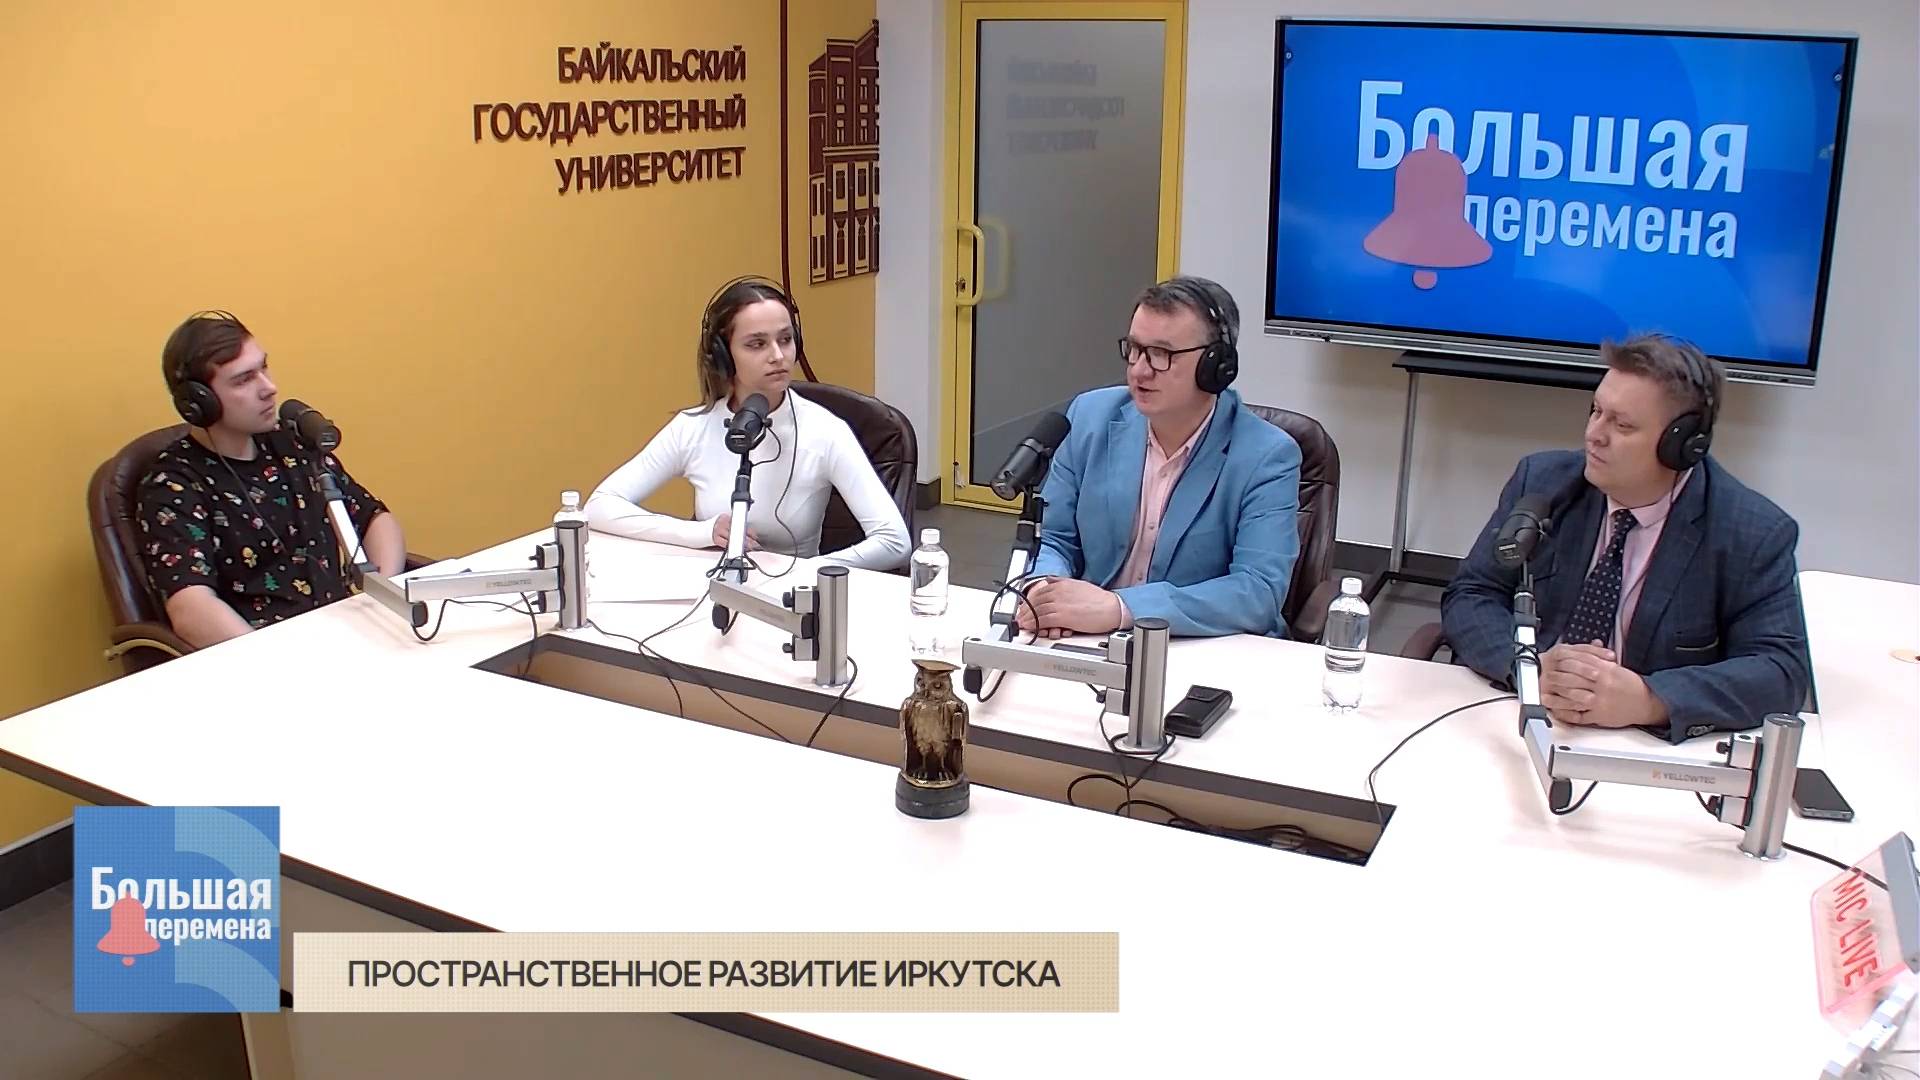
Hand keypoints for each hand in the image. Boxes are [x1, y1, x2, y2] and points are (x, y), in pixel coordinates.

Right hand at [710, 512, 760, 551]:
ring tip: (749, 548)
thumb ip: (734, 529)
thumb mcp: (724, 526)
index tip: (756, 538)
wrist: (697, 532)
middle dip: (749, 539)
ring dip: (743, 544)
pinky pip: (726, 543)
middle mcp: (722, 522)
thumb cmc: (712, 530)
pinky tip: (738, 549)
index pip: (741, 524)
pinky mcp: (714, 538)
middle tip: (756, 545)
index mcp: (726, 518)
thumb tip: (749, 537)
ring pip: (734, 537)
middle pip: (739, 531)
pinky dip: (733, 547)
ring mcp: (718, 530)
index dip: (751, 532)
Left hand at [1019, 578, 1122, 637]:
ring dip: (1027, 619)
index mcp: (1061, 584)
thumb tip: (1050, 581)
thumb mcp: (1078, 585)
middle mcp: (1058, 592)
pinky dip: (1035, 625)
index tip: (1024, 607)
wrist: (1111, 608)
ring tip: (1022, 625)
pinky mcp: (1063, 616)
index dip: (1028, 601)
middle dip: (1025, 610)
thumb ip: (1062, 583)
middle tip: (1019, 618)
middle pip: (1035, 601)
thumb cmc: (1099, 600)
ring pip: (1037, 611)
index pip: (1039, 591)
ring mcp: (1060, 604)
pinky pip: (1043, 620)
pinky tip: (1031, 628)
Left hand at [1541, 642, 1660, 727]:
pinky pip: (1580, 716)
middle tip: (1546, 676)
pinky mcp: (1600, 716)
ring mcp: (1600, 702)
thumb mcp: (1617, 667)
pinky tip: (1557, 711)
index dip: (1564, 662)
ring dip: (1557, 696)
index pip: (1580, 663)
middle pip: (1574, 679)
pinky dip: (1567, 714)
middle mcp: (1602, 685)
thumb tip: (1591, 644)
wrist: (1647, 703)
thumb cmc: (1631, 685)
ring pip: (1574, 697)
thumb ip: (1600, 657)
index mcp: (1606, 671)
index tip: (1554, 661)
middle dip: (1557, 677)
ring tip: (1545, 694)